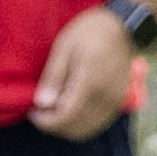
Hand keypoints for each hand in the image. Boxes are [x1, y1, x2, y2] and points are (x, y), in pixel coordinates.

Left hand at [35, 4, 146, 138]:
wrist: (124, 26)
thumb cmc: (90, 31)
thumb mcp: (64, 47)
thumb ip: (54, 77)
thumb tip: (42, 104)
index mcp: (90, 83)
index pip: (65, 117)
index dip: (45, 121)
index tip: (33, 112)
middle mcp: (105, 98)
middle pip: (76, 128)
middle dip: (55, 126)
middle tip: (41, 112)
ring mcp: (115, 101)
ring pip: (89, 129)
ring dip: (68, 127)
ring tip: (55, 110)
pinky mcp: (119, 100)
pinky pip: (99, 122)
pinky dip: (82, 122)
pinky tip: (72, 107)